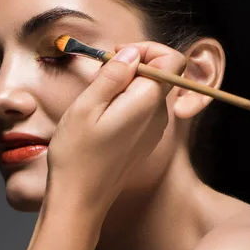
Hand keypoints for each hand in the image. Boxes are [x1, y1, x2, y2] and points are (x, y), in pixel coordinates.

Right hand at [46, 41, 186, 220]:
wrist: (80, 200)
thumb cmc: (77, 155)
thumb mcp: (86, 106)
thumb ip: (113, 76)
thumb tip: (132, 53)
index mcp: (147, 102)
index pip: (172, 60)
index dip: (147, 49)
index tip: (117, 55)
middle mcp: (159, 116)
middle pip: (162, 74)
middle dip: (134, 64)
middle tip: (102, 72)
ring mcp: (154, 131)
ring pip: (151, 91)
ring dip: (128, 84)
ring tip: (98, 96)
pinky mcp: (145, 141)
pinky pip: (144, 110)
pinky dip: (127, 102)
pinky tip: (103, 115)